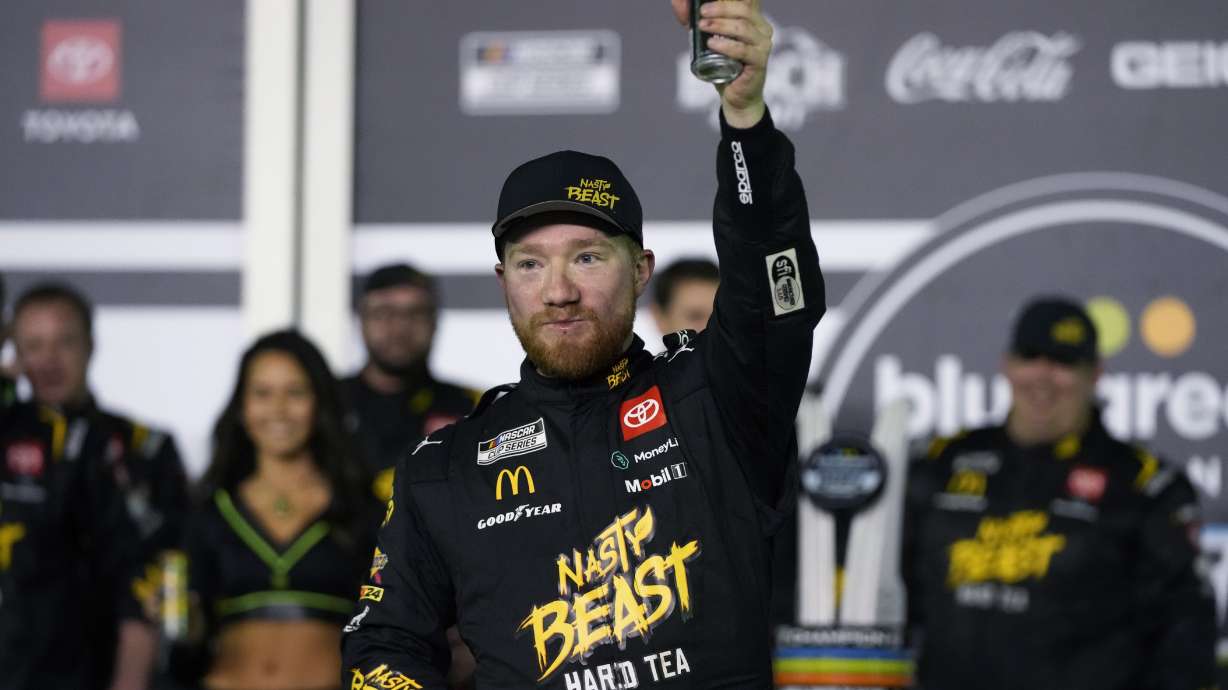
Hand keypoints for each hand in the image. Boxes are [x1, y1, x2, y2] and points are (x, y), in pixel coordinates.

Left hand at [671, 0, 771, 127]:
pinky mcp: (759, 62)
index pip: (744, 2)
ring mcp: (763, 45)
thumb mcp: (705, 38)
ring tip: (702, 27)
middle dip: (720, 8)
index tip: (704, 4)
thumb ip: (693, 21)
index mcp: (753, 19)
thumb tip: (677, 2)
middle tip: (701, 14)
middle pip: (744, 10)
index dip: (725, 1)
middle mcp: (762, 29)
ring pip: (743, 28)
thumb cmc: (724, 65)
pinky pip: (743, 50)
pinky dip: (727, 46)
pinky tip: (712, 44)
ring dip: (721, 25)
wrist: (736, 96)